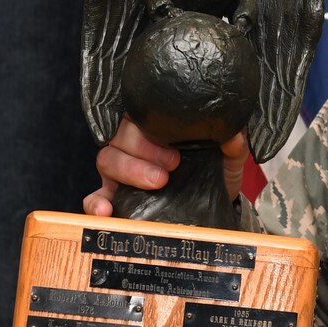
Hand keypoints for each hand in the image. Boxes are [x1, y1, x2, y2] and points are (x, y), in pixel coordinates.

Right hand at [83, 119, 247, 216]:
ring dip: (128, 171)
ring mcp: (121, 171)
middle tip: (172, 167)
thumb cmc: (216, 172)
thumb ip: (232, 146)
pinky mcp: (116, 197)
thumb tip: (234, 135)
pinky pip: (94, 197)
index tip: (177, 149)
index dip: (151, 126)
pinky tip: (106, 212)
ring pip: (106, 159)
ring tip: (157, 183)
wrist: (217, 205)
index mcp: (157, 127)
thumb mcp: (228, 159)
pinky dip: (95, 203)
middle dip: (144, 150)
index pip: (139, 114)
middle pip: (120, 136)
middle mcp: (134, 146)